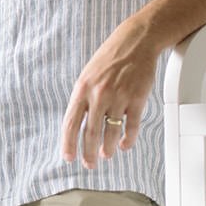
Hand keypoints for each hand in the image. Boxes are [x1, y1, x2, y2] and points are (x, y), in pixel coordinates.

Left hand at [60, 16, 160, 168]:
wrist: (135, 42)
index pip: (71, 123)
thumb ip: (82, 99)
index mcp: (82, 89)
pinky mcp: (137, 99)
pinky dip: (127, 139)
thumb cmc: (110, 59)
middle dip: (89, 153)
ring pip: (111, 132)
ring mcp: (119, 97)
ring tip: (106, 155)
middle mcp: (99, 95)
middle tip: (89, 164)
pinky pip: (131, 126)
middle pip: (91, 133)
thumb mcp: (87, 75)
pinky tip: (124, 145)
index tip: (69, 157)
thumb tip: (77, 124)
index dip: (68, 143)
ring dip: (108, 148)